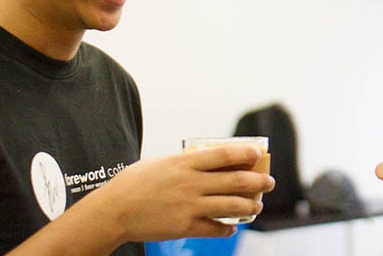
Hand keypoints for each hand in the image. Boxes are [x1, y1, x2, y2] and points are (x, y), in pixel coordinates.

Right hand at [91, 145, 275, 241]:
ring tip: (256, 206)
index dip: (245, 154)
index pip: (224, 155)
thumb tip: (203, 161)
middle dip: (258, 182)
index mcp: (184, 163)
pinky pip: (214, 228)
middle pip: (235, 181)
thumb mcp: (159, 163)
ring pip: (231, 206)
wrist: (113, 211)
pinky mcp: (184, 226)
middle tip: (268, 183)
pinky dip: (226, 228)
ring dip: (249, 206)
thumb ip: (183, 162)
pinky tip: (231, 227)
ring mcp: (189, 206)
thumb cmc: (132, 184)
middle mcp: (191, 183)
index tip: (259, 154)